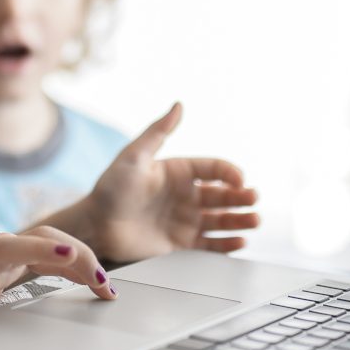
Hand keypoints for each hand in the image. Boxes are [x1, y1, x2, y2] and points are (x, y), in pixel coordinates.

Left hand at [82, 102, 259, 262]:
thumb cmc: (110, 188)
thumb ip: (158, 131)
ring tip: (254, 221)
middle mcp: (184, 194)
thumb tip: (179, 104)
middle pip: (222, 194)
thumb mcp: (134, 155)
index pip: (213, 168)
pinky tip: (240, 242)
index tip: (240, 180)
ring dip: (240, 220)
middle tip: (254, 201)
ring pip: (220, 219)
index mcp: (177, 171)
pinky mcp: (179, 243)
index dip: (229, 173)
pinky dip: (226, 244)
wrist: (94, 225)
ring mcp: (183, 219)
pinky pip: (209, 243)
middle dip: (241, 197)